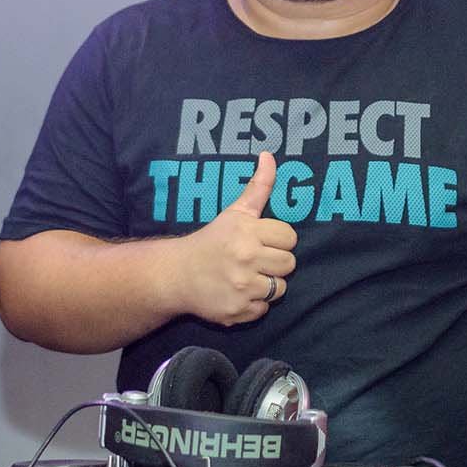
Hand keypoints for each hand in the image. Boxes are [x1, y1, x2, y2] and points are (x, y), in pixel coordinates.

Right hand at [173, 151, 297, 324]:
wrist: (176, 275)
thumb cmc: (211, 241)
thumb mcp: (235, 212)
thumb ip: (258, 186)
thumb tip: (269, 155)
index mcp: (247, 232)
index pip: (290, 238)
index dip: (277, 240)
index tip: (260, 241)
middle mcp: (245, 259)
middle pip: (289, 264)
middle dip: (274, 263)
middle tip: (253, 260)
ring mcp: (241, 287)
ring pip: (280, 289)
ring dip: (266, 285)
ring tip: (246, 277)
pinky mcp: (236, 311)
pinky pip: (264, 309)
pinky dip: (253, 305)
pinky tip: (238, 293)